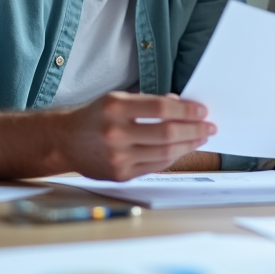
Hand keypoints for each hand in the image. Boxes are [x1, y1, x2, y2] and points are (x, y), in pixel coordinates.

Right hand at [62, 91, 214, 180]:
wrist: (65, 141)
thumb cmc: (96, 116)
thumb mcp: (117, 99)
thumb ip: (149, 102)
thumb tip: (181, 105)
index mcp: (115, 107)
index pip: (161, 109)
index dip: (186, 110)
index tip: (202, 110)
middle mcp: (115, 133)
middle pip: (167, 133)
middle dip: (194, 130)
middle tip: (209, 126)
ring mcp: (117, 157)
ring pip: (165, 152)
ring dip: (189, 145)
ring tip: (201, 138)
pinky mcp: (120, 174)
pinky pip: (156, 165)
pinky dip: (173, 156)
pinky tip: (183, 149)